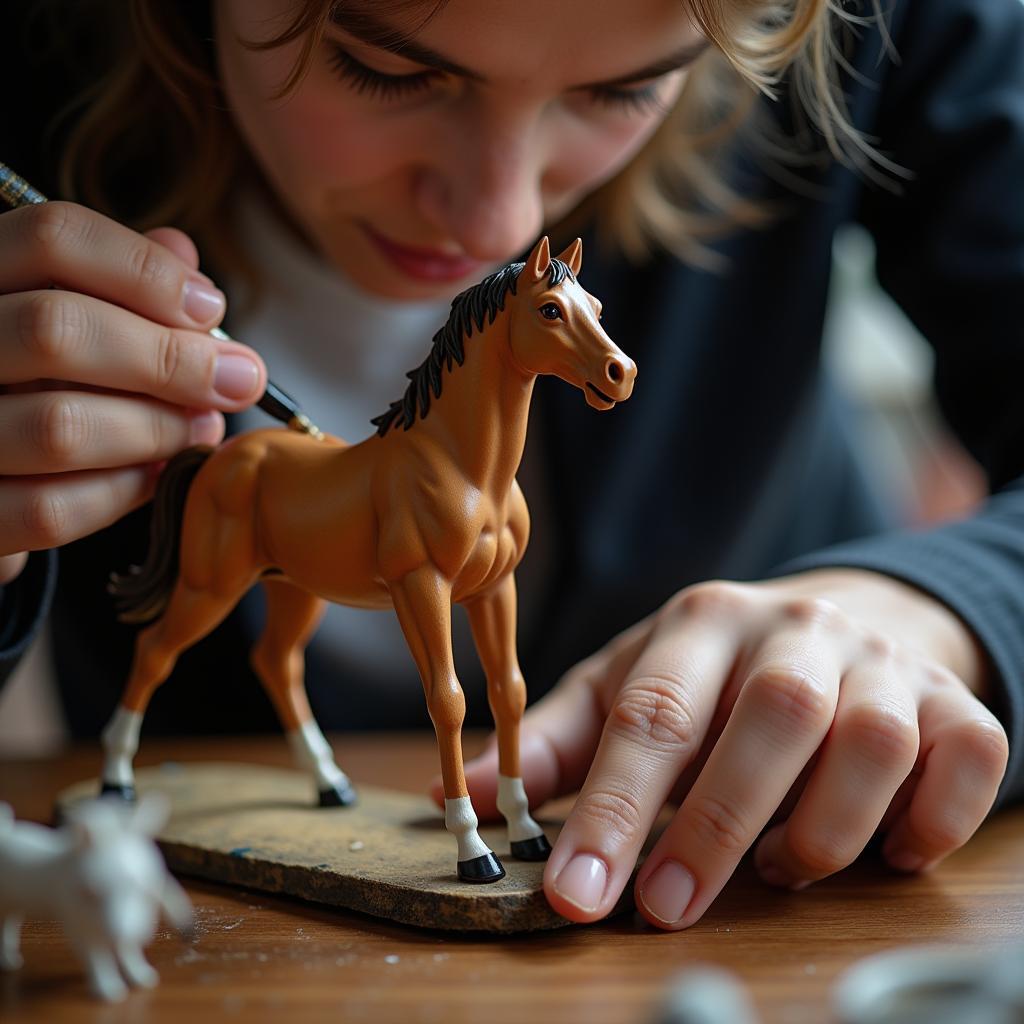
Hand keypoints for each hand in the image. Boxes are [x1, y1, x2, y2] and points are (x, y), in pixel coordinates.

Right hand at [0, 202, 266, 581]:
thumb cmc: (29, 381)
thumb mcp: (64, 313)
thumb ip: (116, 282)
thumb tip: (184, 256)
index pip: (54, 237)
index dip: (147, 271)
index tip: (209, 308)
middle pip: (58, 329)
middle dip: (171, 359)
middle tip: (236, 380)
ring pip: (60, 427)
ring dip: (158, 430)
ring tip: (203, 427)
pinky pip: (51, 508)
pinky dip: (124, 491)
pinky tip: (159, 472)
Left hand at [447, 568, 1008, 928]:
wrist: (837, 619)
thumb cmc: (713, 672)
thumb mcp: (627, 684)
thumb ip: (558, 742)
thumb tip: (465, 791)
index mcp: (702, 621)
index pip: (654, 711)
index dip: (612, 807)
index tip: (577, 895)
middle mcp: (796, 627)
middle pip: (771, 718)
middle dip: (717, 826)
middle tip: (669, 907)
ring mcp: (881, 661)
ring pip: (871, 744)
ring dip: (823, 830)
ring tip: (780, 868)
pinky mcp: (953, 700)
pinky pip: (967, 758)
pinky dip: (931, 821)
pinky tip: (885, 850)